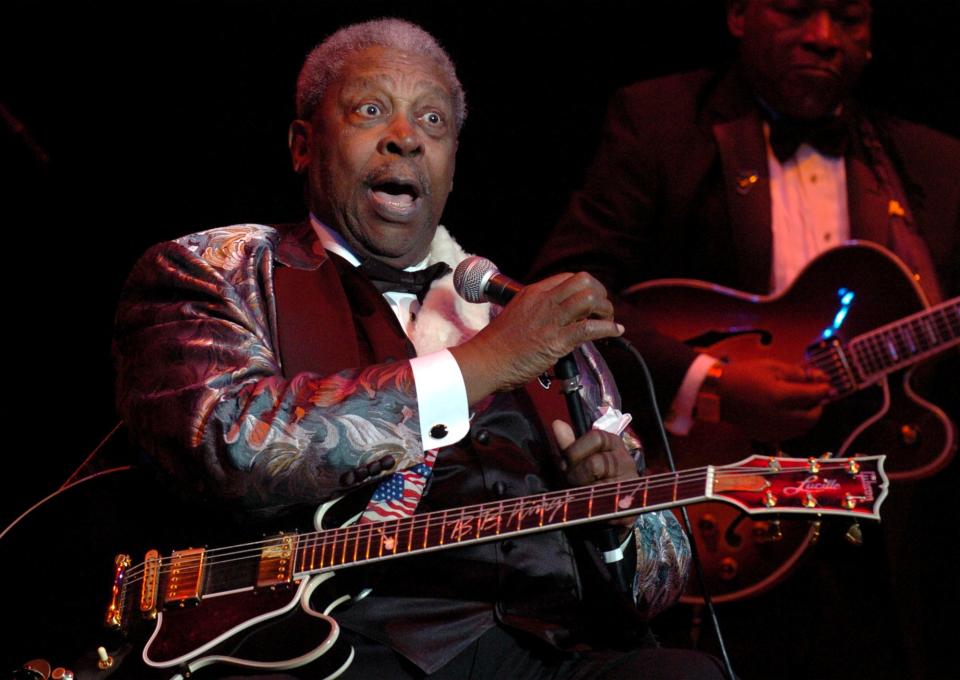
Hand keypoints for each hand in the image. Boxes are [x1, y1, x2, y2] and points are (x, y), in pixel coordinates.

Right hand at [450, 272, 622, 403]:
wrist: (486, 361)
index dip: (586, 288)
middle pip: (584, 281)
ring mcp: (550, 319)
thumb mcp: (517, 315)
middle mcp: (544, 301)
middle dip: (600, 294)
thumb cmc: (497, 345)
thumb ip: (537, 312)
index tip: (591, 302)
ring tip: (608, 321)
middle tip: (603, 310)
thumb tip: (557, 319)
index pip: (569, 278)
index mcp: (534, 292)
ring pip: (590, 299)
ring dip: (606, 310)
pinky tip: (614, 333)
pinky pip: (590, 328)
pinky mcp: (556, 341)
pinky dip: (608, 329)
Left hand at [552, 419, 636, 528]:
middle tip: (572, 483)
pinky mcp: (631, 505)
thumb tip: (557, 423)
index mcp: (613, 444)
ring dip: (583, 494)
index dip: (575, 450)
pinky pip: (605, 506)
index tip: (565, 463)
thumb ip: (569, 445)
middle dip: (576, 475)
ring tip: (581, 495)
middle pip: (595, 463)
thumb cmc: (592, 477)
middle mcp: (625, 461)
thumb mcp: (580, 459)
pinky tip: (591, 507)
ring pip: (599, 486)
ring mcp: (631, 483)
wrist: (613, 507)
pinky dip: (593, 508)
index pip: (596, 437)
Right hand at [717, 358, 830, 441]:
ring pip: (804, 428)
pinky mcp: (766, 435)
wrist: (716, 393)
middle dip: (819, 405)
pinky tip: (790, 413)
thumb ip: (796, 374)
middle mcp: (780, 417)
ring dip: (809, 416)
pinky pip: (790, 433)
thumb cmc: (742, 376)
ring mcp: (773, 429)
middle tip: (815, 394)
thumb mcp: (771, 367)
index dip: (823, 388)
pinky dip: (796, 425)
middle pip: (813, 416)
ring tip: (803, 403)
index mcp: (781, 397)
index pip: (814, 395)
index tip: (824, 382)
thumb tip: (816, 379)